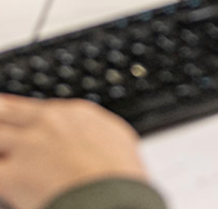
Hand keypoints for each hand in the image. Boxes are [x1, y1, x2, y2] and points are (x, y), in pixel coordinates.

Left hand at [0, 94, 148, 208]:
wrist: (114, 196)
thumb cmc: (121, 173)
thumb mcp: (115, 137)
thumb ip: (91, 130)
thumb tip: (87, 135)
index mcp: (74, 112)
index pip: (32, 106)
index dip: (15, 115)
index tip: (8, 119)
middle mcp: (48, 122)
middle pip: (4, 110)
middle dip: (0, 118)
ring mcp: (28, 146)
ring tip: (3, 156)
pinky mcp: (13, 175)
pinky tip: (5, 180)